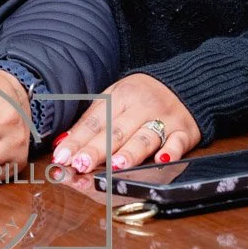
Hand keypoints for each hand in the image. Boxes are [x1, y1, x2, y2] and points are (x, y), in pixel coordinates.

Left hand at [53, 73, 198, 172]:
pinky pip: (178, 142)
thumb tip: (63, 145)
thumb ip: (91, 122)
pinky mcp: (184, 132)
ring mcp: (165, 119)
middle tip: (80, 164)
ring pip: (145, 138)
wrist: (186, 83)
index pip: (95, 121)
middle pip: (116, 131)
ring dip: (129, 153)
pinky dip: (171, 151)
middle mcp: (141, 107)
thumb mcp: (115, 98)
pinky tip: (161, 160)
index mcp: (120, 97)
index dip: (78, 139)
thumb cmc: (143, 96)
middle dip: (97, 149)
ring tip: (113, 165)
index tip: (61, 156)